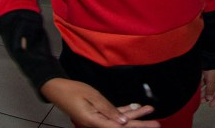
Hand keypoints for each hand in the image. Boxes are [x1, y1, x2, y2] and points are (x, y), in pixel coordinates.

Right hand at [41, 78, 160, 127]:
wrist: (57, 89)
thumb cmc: (73, 91)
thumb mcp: (91, 97)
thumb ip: (107, 109)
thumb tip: (122, 122)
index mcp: (94, 121)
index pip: (119, 126)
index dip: (135, 126)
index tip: (149, 124)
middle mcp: (97, 124)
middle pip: (122, 126)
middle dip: (140, 124)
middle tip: (157, 123)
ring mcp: (97, 120)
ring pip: (119, 119)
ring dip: (134, 115)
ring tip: (149, 110)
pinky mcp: (96, 115)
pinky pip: (113, 115)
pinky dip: (124, 112)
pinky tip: (135, 108)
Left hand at [201, 68, 214, 106]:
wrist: (210, 54)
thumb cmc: (213, 65)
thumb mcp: (211, 79)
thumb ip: (210, 89)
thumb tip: (209, 97)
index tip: (211, 104)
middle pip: (214, 90)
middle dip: (208, 96)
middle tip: (203, 101)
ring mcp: (213, 76)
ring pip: (208, 86)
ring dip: (204, 91)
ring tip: (199, 96)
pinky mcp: (207, 72)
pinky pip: (205, 81)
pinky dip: (202, 86)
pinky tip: (198, 89)